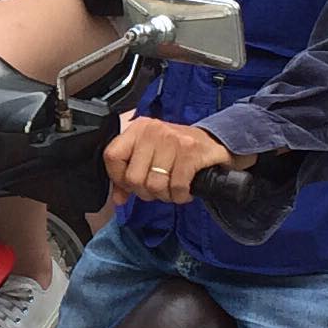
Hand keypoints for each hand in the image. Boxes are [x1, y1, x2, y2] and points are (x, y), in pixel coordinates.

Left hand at [102, 115, 235, 205]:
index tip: (131, 185)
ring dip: (166, 195)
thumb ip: (128, 176)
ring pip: (154, 185)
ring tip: (173, 188)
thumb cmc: (179, 151)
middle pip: (133, 177)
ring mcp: (172, 140)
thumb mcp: (150, 156)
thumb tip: (118, 198)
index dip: (119, 178)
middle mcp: (153, 130)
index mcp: (138, 128)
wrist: (215, 143)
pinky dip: (181, 196)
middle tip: (160, 189)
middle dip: (146, 192)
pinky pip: (176, 187)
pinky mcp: (191, 152)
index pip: (112, 157)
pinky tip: (185, 190)